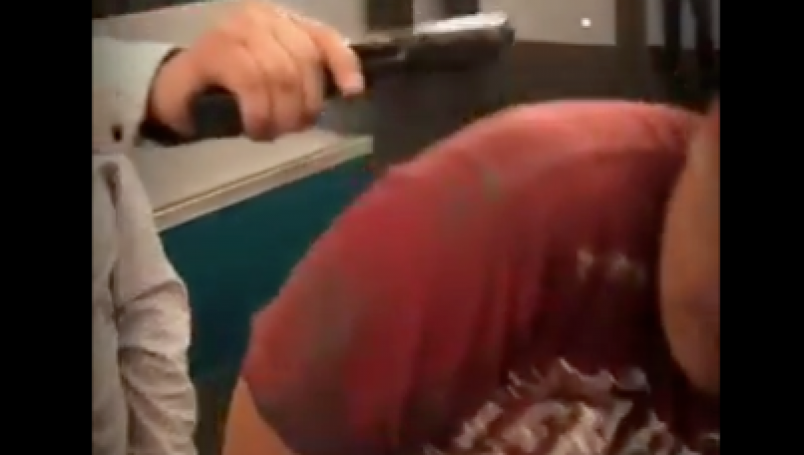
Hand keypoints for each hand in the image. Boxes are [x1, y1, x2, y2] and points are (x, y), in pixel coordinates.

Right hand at [147, 1, 363, 140]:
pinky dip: (259, 112)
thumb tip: (347, 93)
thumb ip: (307, 79)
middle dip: (305, 104)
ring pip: (279, 73)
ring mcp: (234, 30)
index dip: (343, 64)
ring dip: (281, 114)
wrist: (180, 92)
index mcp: (283, 21)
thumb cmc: (235, 89)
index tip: (352, 93)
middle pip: (304, 60)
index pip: (324, 37)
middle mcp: (262, 17)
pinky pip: (251, 82)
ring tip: (271, 132)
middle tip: (293, 128)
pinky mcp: (212, 51)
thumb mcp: (278, 81)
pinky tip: (255, 128)